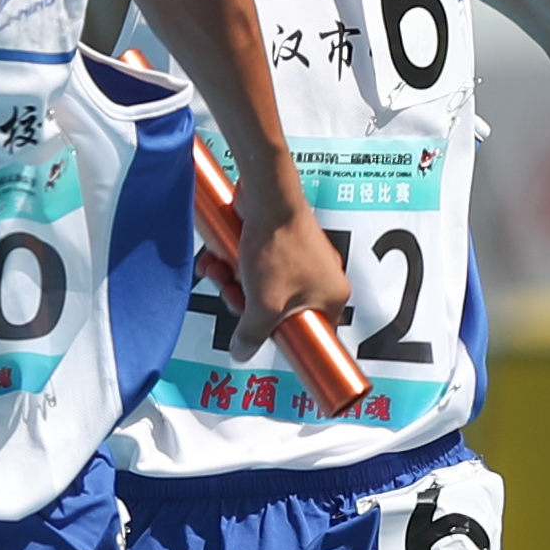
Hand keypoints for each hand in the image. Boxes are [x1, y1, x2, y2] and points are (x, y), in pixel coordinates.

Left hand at [230, 174, 351, 355]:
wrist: (266, 196)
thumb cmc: (279, 245)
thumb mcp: (263, 304)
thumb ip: (252, 334)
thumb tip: (243, 352)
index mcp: (332, 297)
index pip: (311, 333)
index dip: (282, 337)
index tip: (261, 336)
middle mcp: (322, 278)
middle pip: (278, 310)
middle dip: (246, 302)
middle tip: (233, 293)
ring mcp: (302, 258)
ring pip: (263, 286)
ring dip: (234, 282)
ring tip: (220, 270)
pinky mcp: (283, 243)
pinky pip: (257, 265)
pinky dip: (235, 264)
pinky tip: (217, 258)